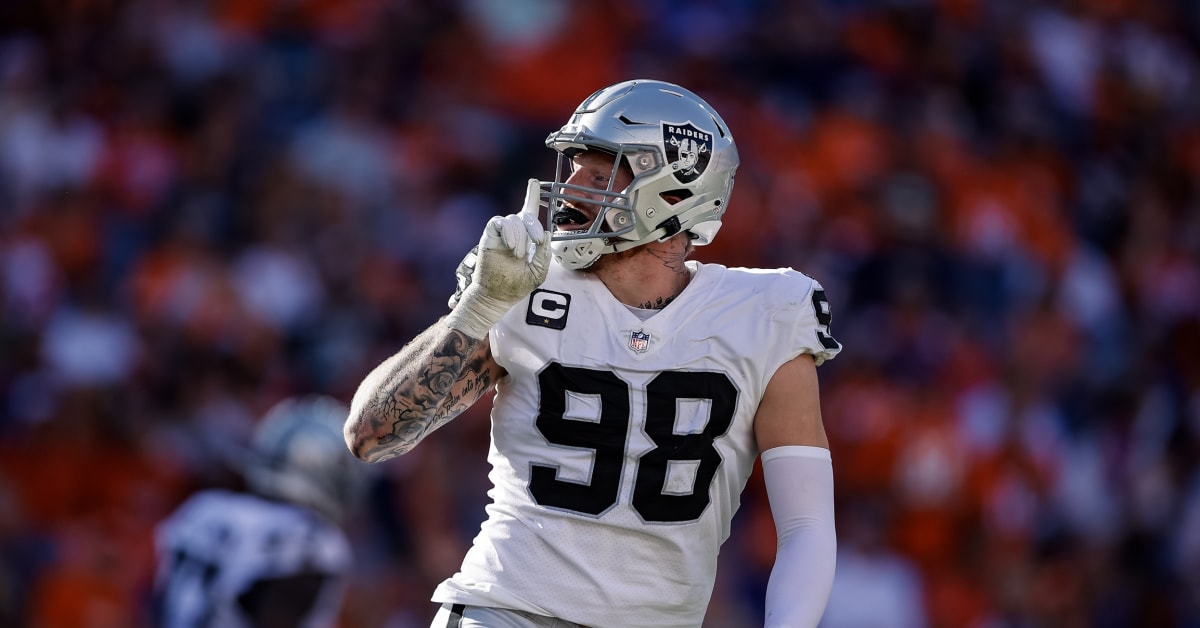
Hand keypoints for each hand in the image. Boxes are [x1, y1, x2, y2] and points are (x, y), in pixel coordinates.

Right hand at [444, 179, 550, 337]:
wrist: (496, 296)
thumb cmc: (516, 286)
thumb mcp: (538, 272)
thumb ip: (544, 254)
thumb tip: (545, 234)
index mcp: (526, 238)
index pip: (529, 213)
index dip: (532, 196)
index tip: (534, 182)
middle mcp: (513, 233)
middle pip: (526, 214)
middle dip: (534, 224)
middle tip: (535, 241)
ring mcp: (501, 234)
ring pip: (514, 219)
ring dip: (520, 235)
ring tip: (518, 254)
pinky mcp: (489, 236)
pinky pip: (499, 222)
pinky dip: (509, 232)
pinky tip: (510, 246)